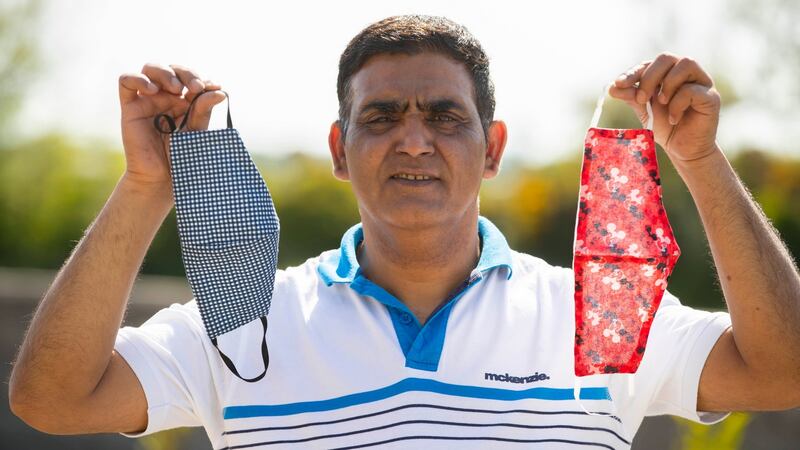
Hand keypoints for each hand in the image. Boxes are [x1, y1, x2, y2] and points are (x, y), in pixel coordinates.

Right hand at [117, 63, 226, 191]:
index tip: (213, 87)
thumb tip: (220, 90)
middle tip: (197, 87)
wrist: (161, 177)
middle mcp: (164, 96)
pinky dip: (139, 79)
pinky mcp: (130, 107)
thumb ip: (203, 109)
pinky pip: (126, 81)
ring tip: (177, 88)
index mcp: (183, 100)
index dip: (200, 78)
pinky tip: (152, 89)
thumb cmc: (181, 156)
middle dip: (186, 73)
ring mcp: (147, 100)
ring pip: (151, 69)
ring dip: (165, 73)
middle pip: (172, 69)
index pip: (190, 78)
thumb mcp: (196, 130)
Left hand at [610, 53, 721, 162]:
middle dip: (649, 77)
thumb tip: (612, 87)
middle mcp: (685, 74)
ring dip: (668, 84)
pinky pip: (693, 89)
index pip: (649, 63)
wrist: (684, 150)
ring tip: (661, 104)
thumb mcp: (644, 111)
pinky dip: (678, 103)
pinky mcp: (711, 97)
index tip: (619, 84)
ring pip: (686, 64)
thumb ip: (632, 97)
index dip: (633, 72)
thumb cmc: (665, 127)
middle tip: (641, 98)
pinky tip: (674, 119)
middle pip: (667, 58)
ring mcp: (700, 83)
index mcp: (667, 74)